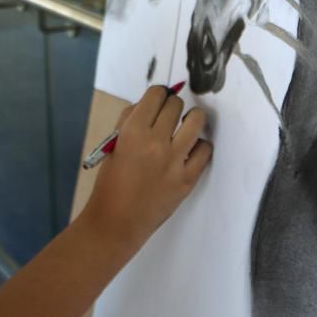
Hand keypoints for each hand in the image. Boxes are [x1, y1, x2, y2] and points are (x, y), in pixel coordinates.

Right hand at [79, 86, 211, 252]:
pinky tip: (190, 150)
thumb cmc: (110, 183)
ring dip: (191, 119)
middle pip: (175, 105)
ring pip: (196, 121)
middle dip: (171, 106)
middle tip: (168, 117)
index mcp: (132, 132)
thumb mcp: (113, 146)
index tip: (158, 100)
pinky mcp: (188, 179)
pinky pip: (205, 150)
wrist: (117, 222)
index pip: (155, 95)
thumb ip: (129, 122)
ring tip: (185, 127)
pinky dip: (199, 146)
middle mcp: (156, 142)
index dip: (157, 94)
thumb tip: (149, 105)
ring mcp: (175, 161)